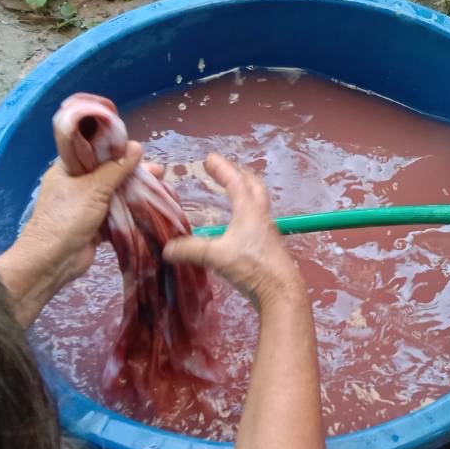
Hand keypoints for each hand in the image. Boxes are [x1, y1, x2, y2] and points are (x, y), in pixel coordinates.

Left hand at [0, 141, 146, 324]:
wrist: (53, 261)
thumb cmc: (67, 218)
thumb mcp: (93, 188)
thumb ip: (116, 169)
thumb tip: (137, 146)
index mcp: (67, 170)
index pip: (92, 152)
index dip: (115, 148)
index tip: (139, 149)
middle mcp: (75, 185)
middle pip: (108, 173)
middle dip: (133, 172)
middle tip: (158, 171)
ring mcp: (85, 206)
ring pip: (115, 193)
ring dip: (135, 191)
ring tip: (161, 186)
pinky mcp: (95, 225)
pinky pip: (117, 213)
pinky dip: (131, 210)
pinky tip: (151, 206)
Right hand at [163, 153, 304, 311]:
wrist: (281, 290)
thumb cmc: (252, 266)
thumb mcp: (216, 256)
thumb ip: (190, 250)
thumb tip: (167, 249)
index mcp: (249, 210)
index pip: (235, 181)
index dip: (222, 168)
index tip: (209, 158)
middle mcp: (260, 216)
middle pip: (253, 186)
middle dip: (239, 174)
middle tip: (225, 169)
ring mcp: (267, 230)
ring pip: (258, 201)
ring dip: (246, 191)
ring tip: (232, 190)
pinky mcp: (268, 245)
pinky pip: (257, 218)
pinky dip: (246, 211)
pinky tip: (238, 223)